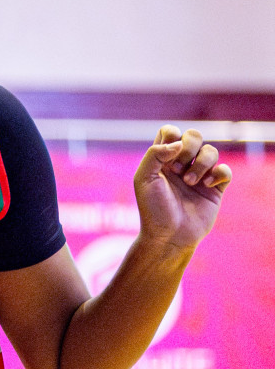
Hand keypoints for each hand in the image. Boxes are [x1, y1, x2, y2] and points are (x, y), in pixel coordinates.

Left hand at [134, 126, 230, 250]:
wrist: (169, 236)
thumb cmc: (153, 208)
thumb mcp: (144, 179)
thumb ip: (154, 154)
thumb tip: (177, 142)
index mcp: (161, 159)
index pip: (171, 132)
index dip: (172, 135)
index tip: (166, 155)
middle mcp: (181, 164)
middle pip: (194, 135)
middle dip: (188, 147)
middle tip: (177, 169)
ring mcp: (199, 175)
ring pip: (211, 151)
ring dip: (201, 163)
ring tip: (189, 182)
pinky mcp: (215, 189)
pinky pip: (225, 170)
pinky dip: (219, 173)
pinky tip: (207, 185)